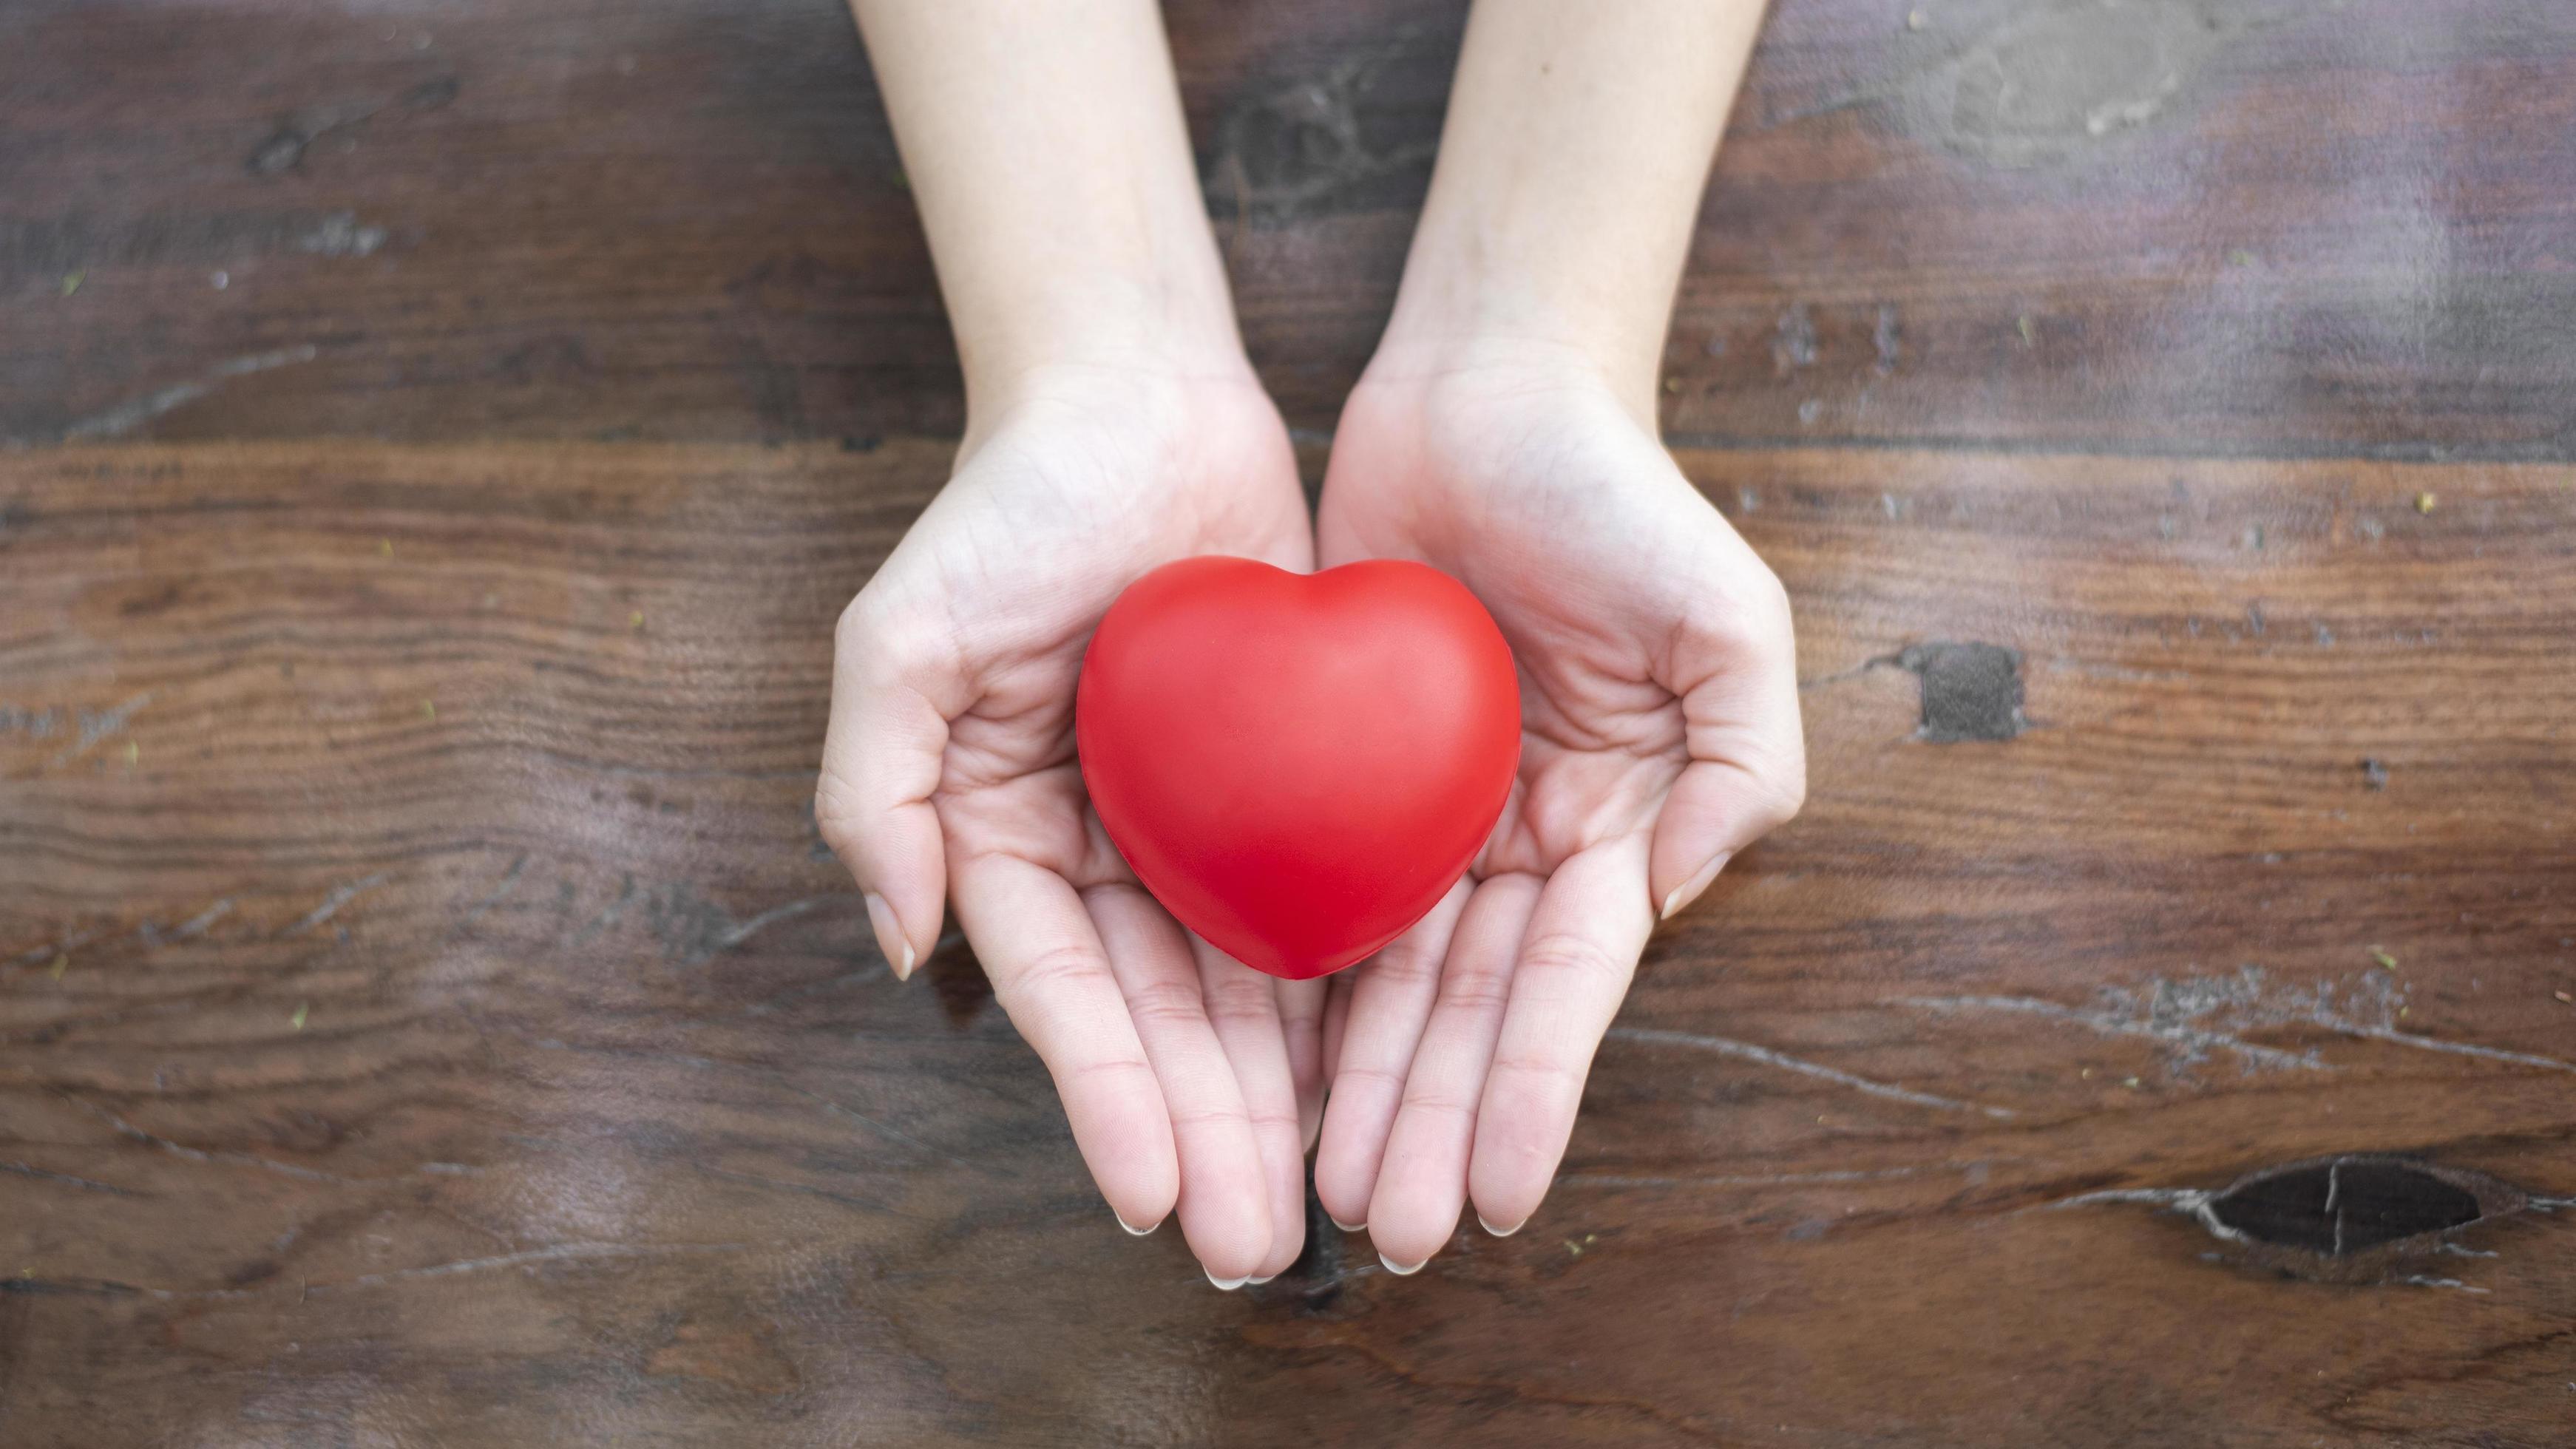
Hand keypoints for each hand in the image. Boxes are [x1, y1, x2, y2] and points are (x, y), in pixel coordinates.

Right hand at [817, 361, 1326, 1285]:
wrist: (1139, 397)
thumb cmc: (1009, 505)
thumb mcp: (900, 631)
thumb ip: (875, 783)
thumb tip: (899, 937)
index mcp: (1001, 835)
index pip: (1059, 992)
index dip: (1103, 1096)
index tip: (1152, 1193)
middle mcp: (1097, 852)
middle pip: (1157, 1021)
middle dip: (1203, 1136)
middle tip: (1254, 1245)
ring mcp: (1192, 828)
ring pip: (1241, 992)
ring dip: (1271, 1104)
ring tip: (1319, 1208)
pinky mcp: (1285, 787)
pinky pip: (1315, 906)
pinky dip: (1338, 997)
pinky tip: (1375, 1083)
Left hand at [1309, 341, 1806, 1269]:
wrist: (1488, 389)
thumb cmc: (1620, 492)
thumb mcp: (1730, 616)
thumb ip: (1741, 758)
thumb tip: (1670, 891)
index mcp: (1618, 822)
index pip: (1566, 983)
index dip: (1532, 1090)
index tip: (1499, 1197)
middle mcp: (1523, 842)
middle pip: (1468, 1011)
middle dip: (1434, 1125)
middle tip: (1389, 1234)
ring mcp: (1430, 817)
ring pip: (1387, 984)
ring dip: (1362, 1094)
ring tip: (1324, 1198)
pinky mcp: (1340, 775)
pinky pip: (1311, 898)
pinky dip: (1293, 992)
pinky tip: (1262, 1075)